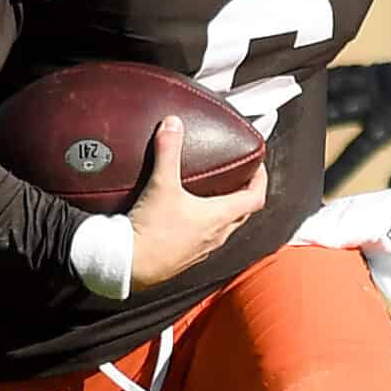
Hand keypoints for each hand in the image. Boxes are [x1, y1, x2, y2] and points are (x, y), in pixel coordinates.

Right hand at [126, 116, 267, 288]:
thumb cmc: (152, 232)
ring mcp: (203, 249)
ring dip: (225, 211)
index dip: (261, 179)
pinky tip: (188, 217)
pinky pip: (205, 239)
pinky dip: (205, 225)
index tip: (257, 166)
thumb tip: (172, 125)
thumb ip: (168, 151)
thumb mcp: (161, 185)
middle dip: (244, 193)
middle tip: (238, 177)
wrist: (129, 265)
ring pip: (225, 227)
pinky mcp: (186, 257)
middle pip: (243, 213)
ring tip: (214, 194)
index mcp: (219, 216)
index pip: (255, 197)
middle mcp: (216, 235)